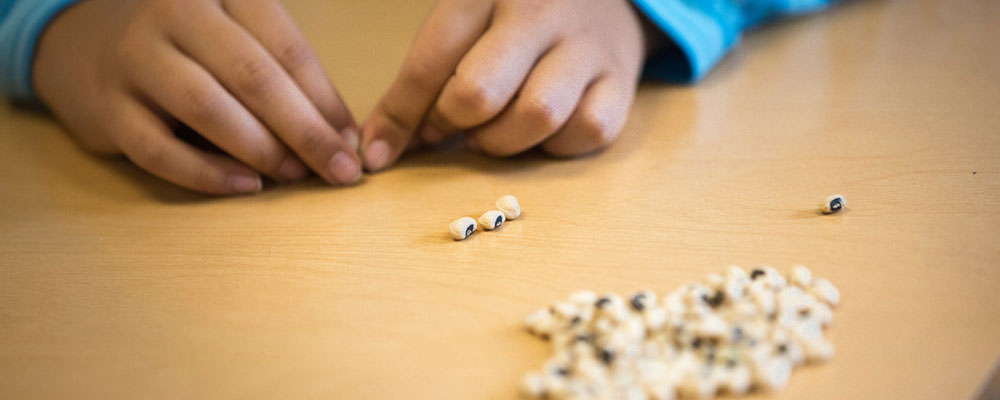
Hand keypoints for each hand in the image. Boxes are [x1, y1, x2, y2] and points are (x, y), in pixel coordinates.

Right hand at [33, 0, 361, 194]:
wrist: (88, 44)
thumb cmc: (189, 49)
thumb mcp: (238, 41)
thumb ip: (287, 80)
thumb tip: (345, 138)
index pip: (286, 48)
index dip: (326, 100)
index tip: (354, 142)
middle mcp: (176, 16)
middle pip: (253, 77)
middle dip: (306, 130)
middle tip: (340, 171)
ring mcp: (135, 59)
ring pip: (207, 108)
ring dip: (262, 149)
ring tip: (297, 175)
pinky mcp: (107, 108)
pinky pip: (160, 149)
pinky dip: (207, 173)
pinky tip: (247, 186)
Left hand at [360, 0, 648, 170]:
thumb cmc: (517, 16)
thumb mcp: (467, 20)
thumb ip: (426, 74)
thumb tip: (381, 146)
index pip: (429, 61)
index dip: (397, 117)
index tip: (379, 153)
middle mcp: (539, 10)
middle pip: (479, 92)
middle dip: (452, 125)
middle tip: (451, 127)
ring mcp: (586, 44)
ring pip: (536, 116)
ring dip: (503, 142)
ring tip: (494, 131)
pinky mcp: (621, 79)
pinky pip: (586, 132)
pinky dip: (558, 146)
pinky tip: (543, 132)